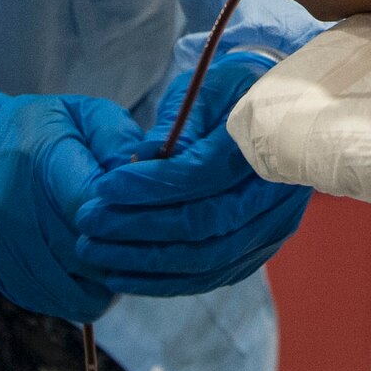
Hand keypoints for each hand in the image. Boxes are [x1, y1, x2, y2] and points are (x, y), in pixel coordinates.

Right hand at [0, 86, 142, 323]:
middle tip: (140, 234)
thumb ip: (117, 137)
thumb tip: (149, 167)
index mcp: (38, 160)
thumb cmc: (41, 132)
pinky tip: (93, 267)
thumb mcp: (82, 113)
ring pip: (82, 292)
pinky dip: (87, 293)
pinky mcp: (8, 280)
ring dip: (110, 278)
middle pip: (90, 253)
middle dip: (124, 247)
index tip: (141, 204)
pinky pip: (64, 305)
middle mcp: (14, 212)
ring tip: (118, 252)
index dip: (127, 211)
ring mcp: (7, 252)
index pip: (92, 204)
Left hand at [76, 52, 308, 295]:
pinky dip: (166, 280)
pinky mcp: (261, 250)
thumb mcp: (205, 90)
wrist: (283, 112)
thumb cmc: (234, 93)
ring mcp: (273, 228)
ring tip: (95, 254)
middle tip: (88, 224)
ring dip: (144, 263)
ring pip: (206, 260)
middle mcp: (275, 194)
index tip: (102, 187)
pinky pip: (212, 274)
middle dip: (137, 229)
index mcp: (263, 143)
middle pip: (201, 226)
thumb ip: (176, 125)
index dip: (148, 186)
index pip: (200, 176)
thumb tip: (141, 159)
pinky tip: (125, 275)